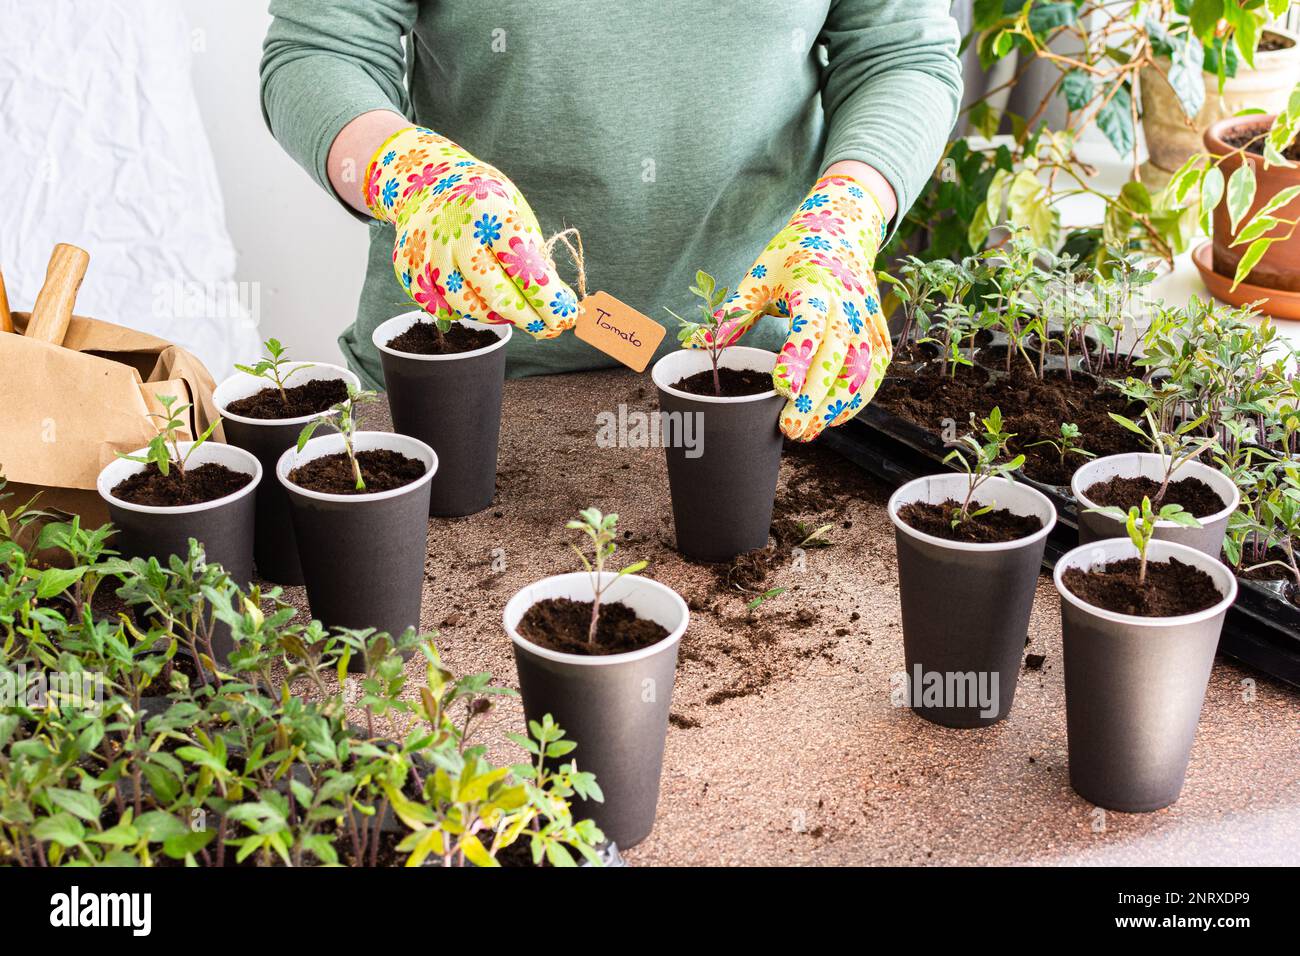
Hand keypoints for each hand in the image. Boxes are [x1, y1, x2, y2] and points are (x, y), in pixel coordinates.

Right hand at [364, 127, 577, 337]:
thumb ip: (533, 254)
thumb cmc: (484, 201)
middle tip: (548, 329)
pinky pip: (440, 308)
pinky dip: (463, 312)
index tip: (566, 317)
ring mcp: (427, 253)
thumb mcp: (516, 212)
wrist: (427, 181)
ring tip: (514, 312)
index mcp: (489, 212)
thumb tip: (556, 302)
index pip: (525, 267)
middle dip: (528, 318)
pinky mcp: (409, 269)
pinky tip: (480, 304)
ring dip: (497, 317)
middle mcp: (454, 233)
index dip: (549, 299)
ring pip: (467, 307)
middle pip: (496, 294)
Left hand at [708, 174, 891, 440]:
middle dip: (814, 399)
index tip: (782, 389)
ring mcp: (867, 322)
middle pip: (836, 359)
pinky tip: (833, 418)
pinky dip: (856, 400)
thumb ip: (733, 315)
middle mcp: (846, 307)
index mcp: (814, 288)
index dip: (798, 359)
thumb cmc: (794, 255)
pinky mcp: (879, 334)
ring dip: (836, 407)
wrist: (843, 230)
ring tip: (808, 431)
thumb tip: (697, 345)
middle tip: (789, 428)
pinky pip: (873, 374)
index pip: (809, 327)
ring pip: (860, 373)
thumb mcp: (760, 278)